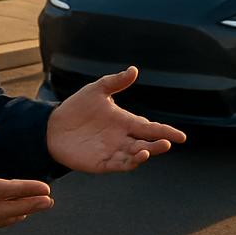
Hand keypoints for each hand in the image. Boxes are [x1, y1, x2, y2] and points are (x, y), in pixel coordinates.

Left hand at [46, 66, 186, 172]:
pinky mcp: (102, 163)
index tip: (182, 136)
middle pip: (146, 143)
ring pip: (135, 155)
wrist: (53, 126)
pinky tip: (136, 158)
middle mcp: (123, 138)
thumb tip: (134, 70)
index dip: (166, 132)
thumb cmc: (77, 107)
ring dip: (145, 154)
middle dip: (158, 144)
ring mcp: (114, 151)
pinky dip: (129, 163)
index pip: (150, 128)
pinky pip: (119, 164)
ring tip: (149, 151)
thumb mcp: (97, 90)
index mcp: (126, 121)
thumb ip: (116, 82)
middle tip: (168, 142)